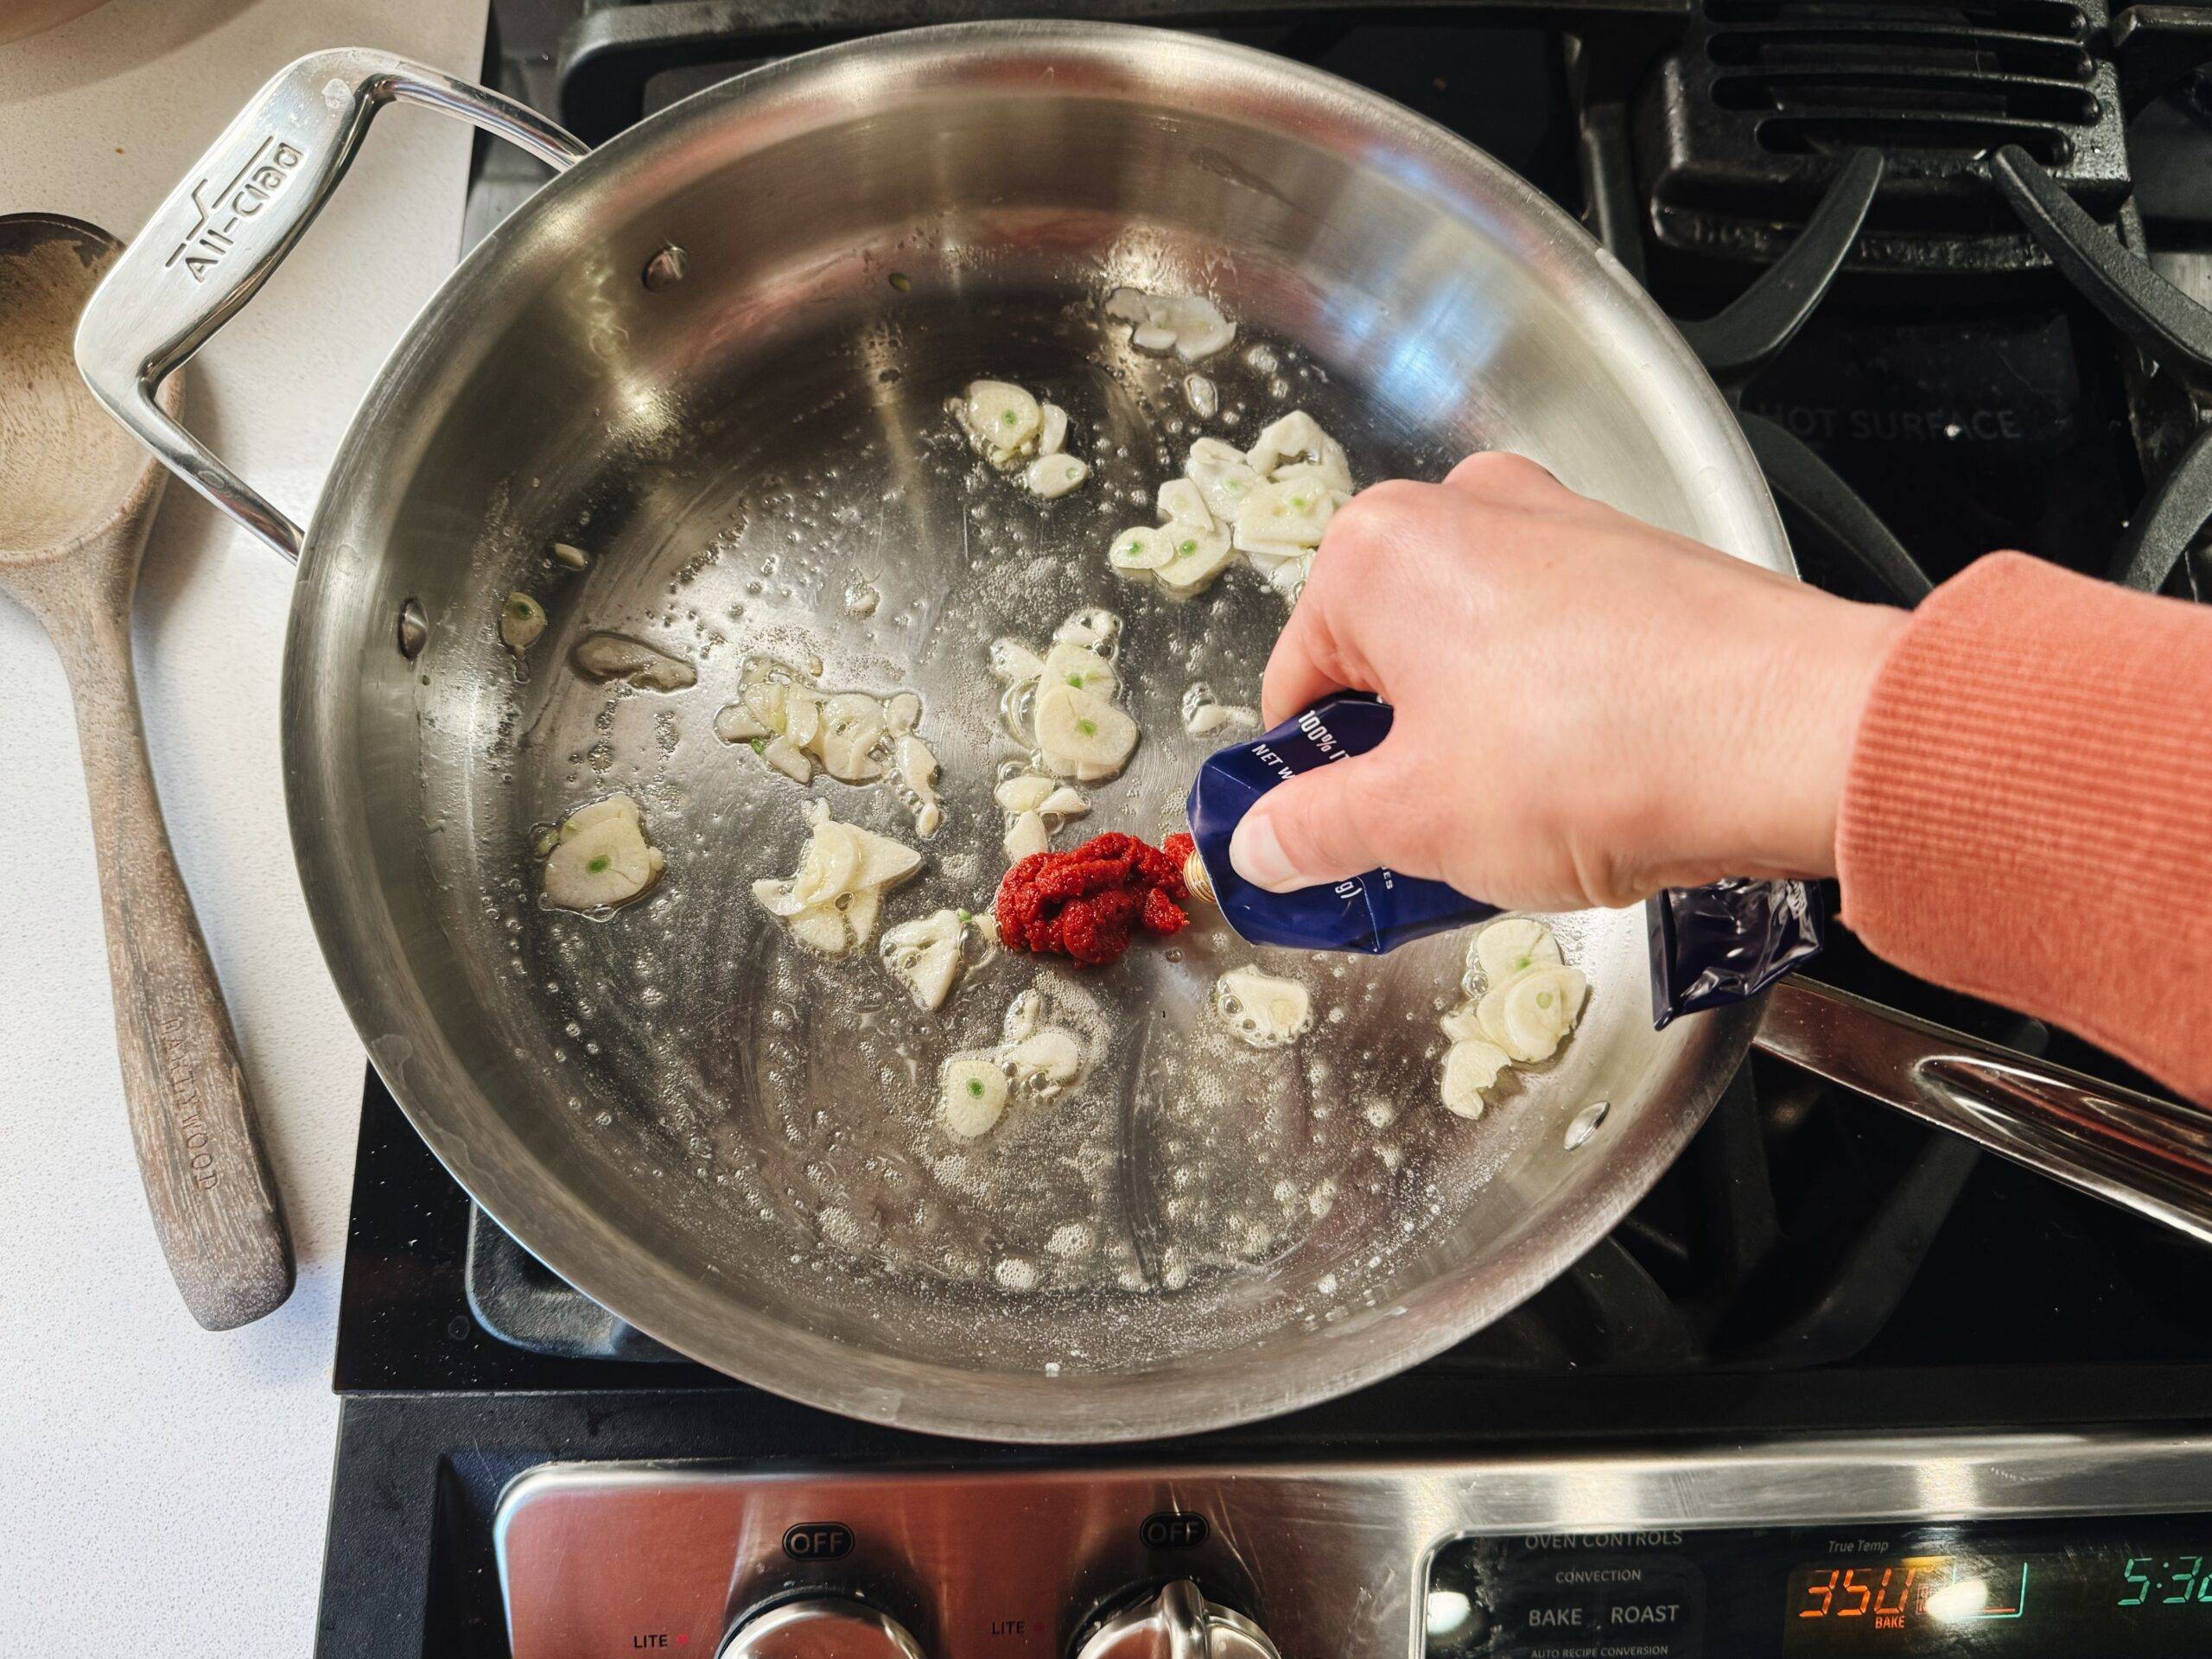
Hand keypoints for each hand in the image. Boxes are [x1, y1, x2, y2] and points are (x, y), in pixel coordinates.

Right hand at [1228, 453, 1907, 910]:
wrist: (1799, 733)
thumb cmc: (1598, 756)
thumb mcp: (1415, 823)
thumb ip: (1314, 832)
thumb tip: (1265, 843)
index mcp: (1376, 551)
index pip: (1295, 687)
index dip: (1311, 784)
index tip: (1335, 844)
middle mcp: (1465, 511)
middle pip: (1387, 666)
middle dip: (1404, 760)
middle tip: (1442, 843)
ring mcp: (1562, 525)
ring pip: (1474, 658)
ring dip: (1481, 743)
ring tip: (1533, 824)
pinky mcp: (1641, 564)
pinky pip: (1559, 650)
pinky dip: (1558, 717)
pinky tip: (1597, 787)